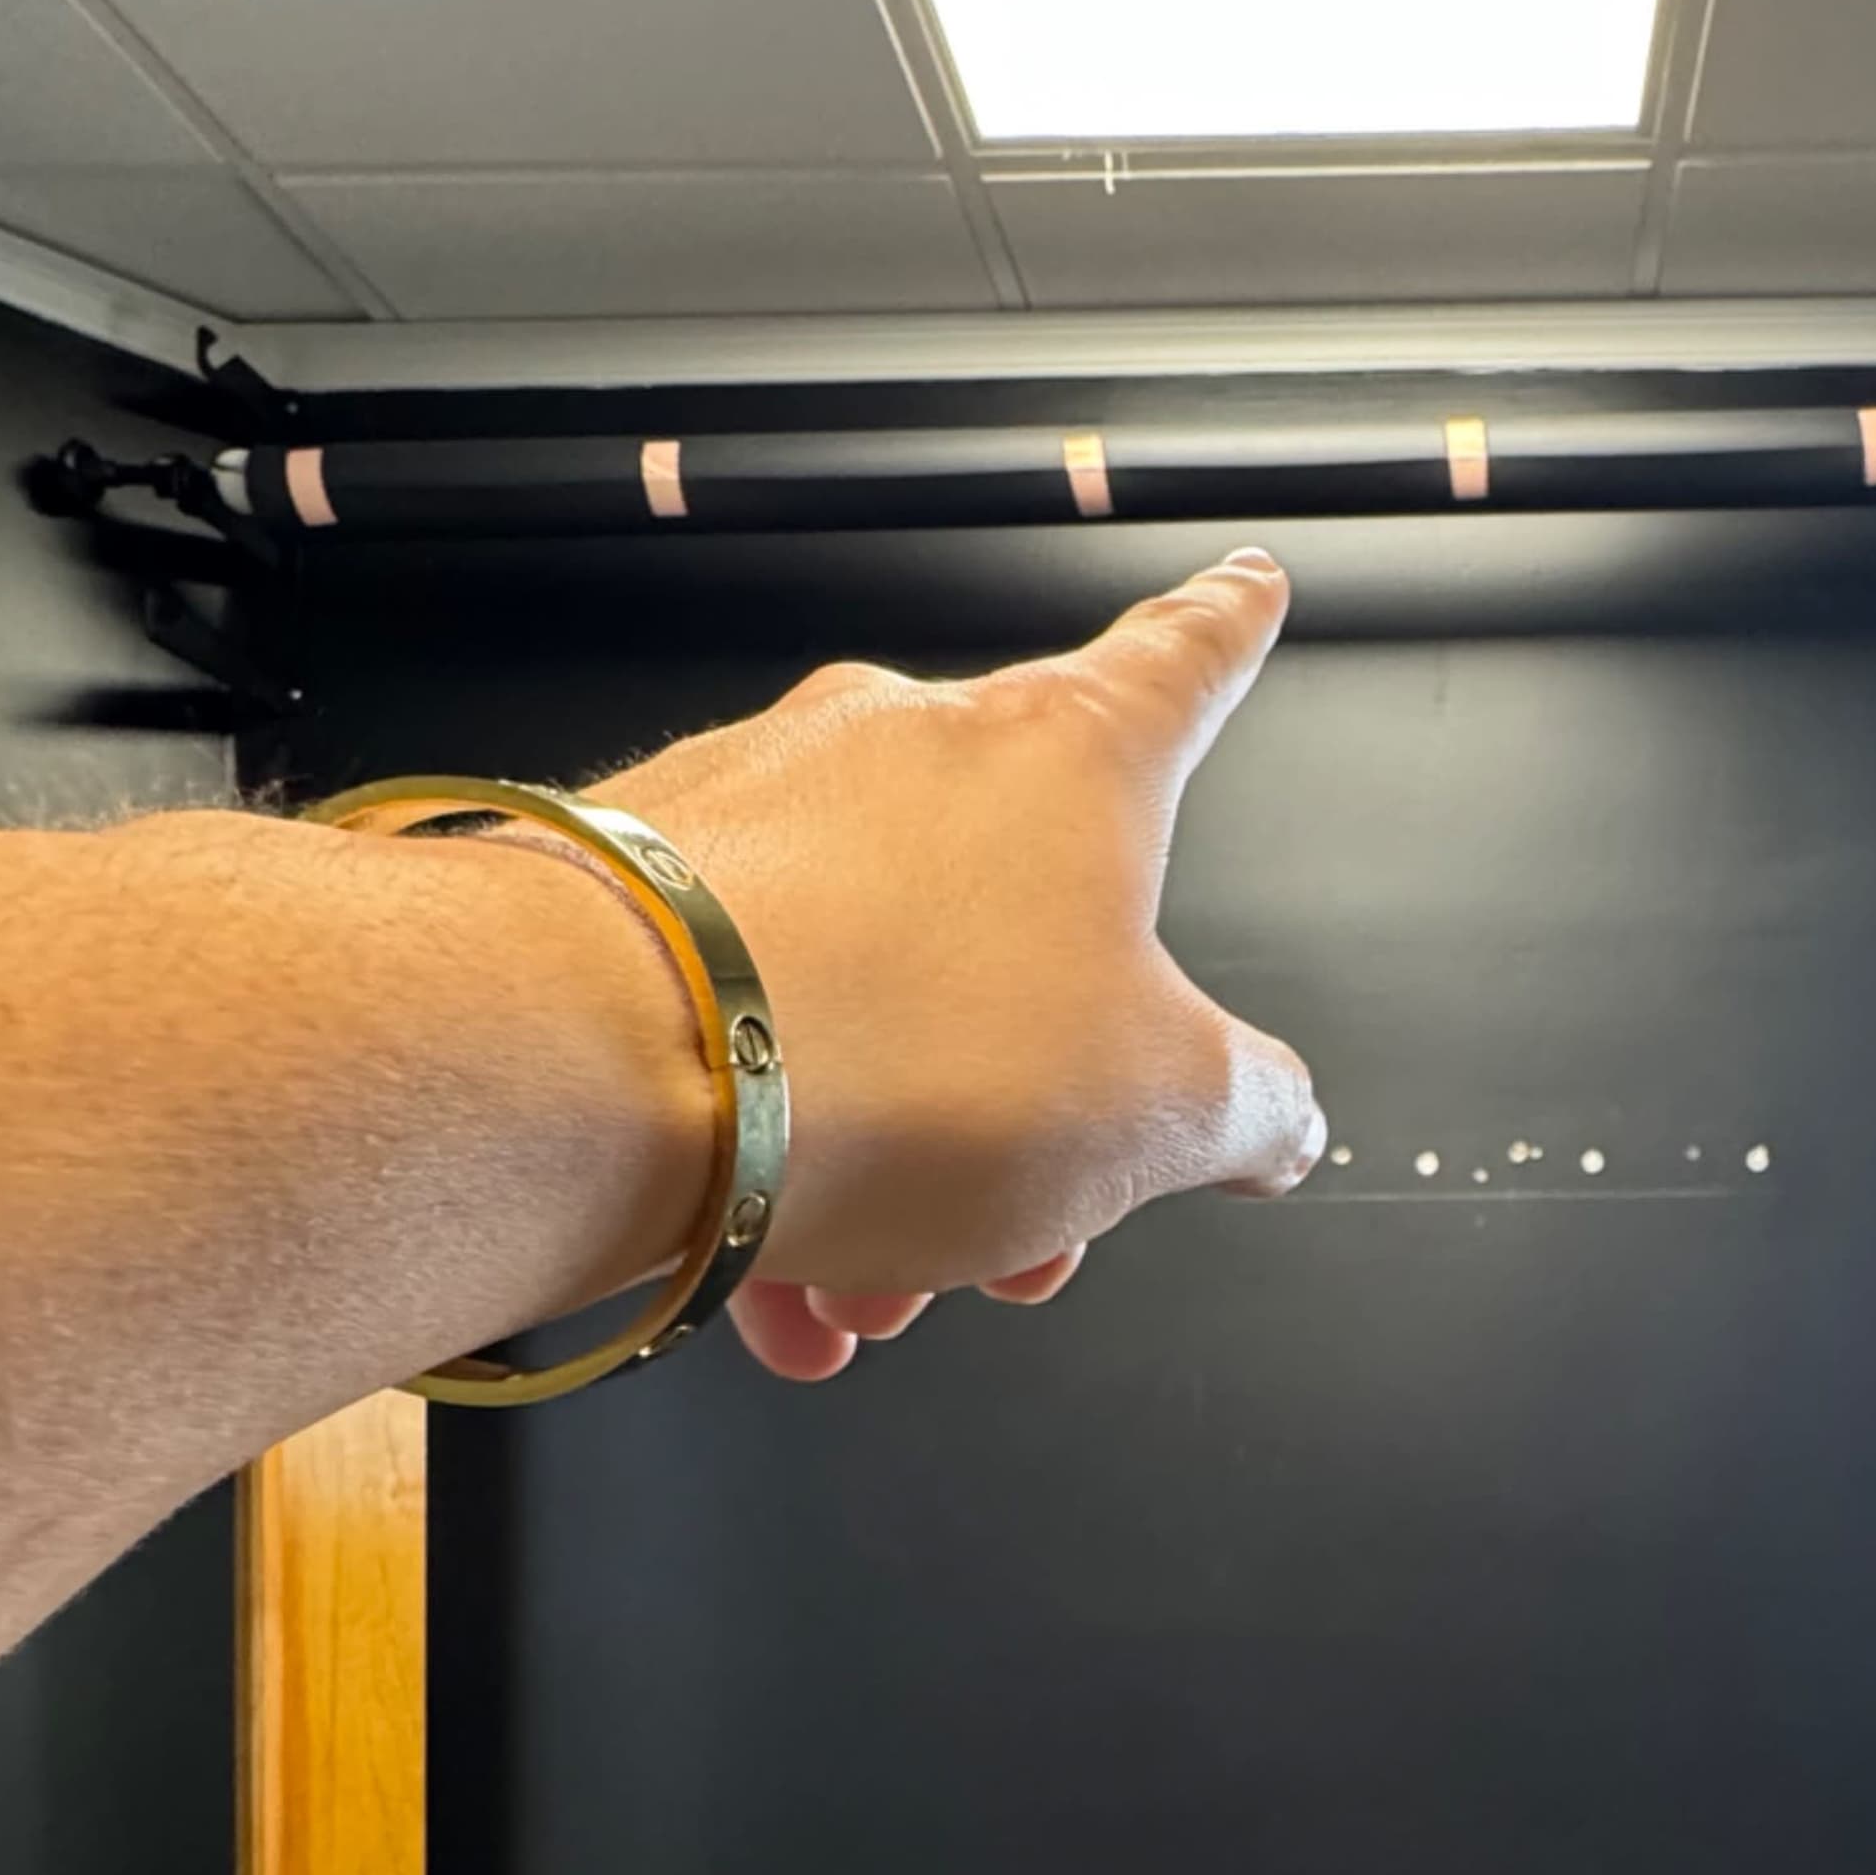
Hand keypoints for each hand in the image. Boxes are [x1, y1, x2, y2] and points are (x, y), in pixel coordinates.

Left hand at [618, 546, 1322, 1380]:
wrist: (596, 1072)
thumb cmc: (892, 1054)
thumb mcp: (1152, 1113)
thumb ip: (1244, 1106)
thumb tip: (1279, 1115)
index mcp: (1065, 760)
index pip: (1181, 664)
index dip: (1228, 632)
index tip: (1245, 587)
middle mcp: (904, 748)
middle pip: (1014, 917)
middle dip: (1032, 1095)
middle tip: (1032, 1224)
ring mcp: (759, 806)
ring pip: (873, 995)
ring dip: (897, 1158)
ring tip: (876, 1288)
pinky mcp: (630, 885)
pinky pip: (743, 1023)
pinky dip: (774, 1153)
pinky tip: (772, 1286)